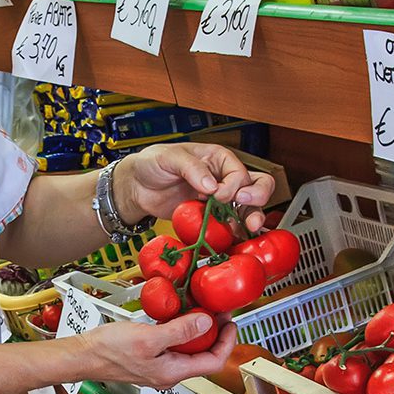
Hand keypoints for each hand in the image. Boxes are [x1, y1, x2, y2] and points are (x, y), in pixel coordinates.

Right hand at [76, 313, 236, 389]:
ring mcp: (160, 366)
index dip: (227, 342)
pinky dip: (180, 329)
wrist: (83, 355)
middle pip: (204, 355)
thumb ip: (180, 331)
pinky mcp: (150, 357)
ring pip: (189, 349)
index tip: (231, 322)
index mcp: (173, 373)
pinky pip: (174, 344)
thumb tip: (206, 322)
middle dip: (214, 332)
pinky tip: (177, 314)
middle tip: (217, 310)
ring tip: (201, 308)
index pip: (214, 362)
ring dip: (197, 329)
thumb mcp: (149, 338)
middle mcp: (169, 373)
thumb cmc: (110, 351)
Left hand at [115, 143, 274, 232]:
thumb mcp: (169, 157)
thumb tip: (211, 185)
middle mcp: (223, 177)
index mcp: (217, 158)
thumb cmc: (152, 163)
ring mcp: (219, 199)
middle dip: (257, 196)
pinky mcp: (211, 216)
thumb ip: (192, 168)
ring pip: (249, 206)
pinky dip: (235, 231)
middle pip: (256, 184)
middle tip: (245, 204)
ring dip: (253, 216)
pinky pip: (231, 224)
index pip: (238, 171)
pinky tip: (234, 236)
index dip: (232, 184)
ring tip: (250, 226)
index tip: (218, 194)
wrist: (137, 187)